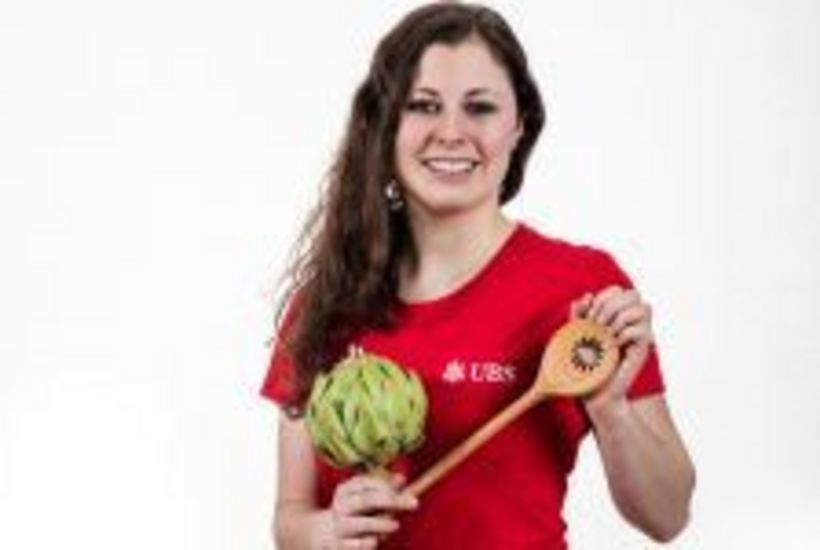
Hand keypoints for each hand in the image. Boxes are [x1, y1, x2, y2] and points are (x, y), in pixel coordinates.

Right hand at [322, 472, 418, 548]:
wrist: (326, 534)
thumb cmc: (356, 512)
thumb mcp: (368, 497)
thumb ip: (385, 488)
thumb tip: (401, 477)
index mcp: (346, 490)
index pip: (366, 482)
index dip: (386, 485)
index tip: (404, 486)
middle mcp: (341, 506)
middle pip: (366, 500)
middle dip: (391, 501)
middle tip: (415, 503)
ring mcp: (339, 526)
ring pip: (361, 523)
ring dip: (381, 524)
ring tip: (395, 525)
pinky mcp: (339, 545)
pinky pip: (357, 545)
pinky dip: (369, 542)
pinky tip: (374, 540)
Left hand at [569, 286, 653, 411]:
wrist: (593, 394)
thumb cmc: (584, 367)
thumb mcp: (575, 337)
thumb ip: (578, 315)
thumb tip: (586, 296)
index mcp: (614, 316)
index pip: (618, 289)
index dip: (603, 297)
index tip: (588, 317)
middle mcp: (630, 322)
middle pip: (633, 293)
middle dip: (611, 305)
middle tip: (597, 325)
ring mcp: (638, 334)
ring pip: (643, 308)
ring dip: (619, 319)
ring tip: (606, 335)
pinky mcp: (643, 349)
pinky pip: (641, 329)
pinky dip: (624, 335)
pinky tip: (613, 346)